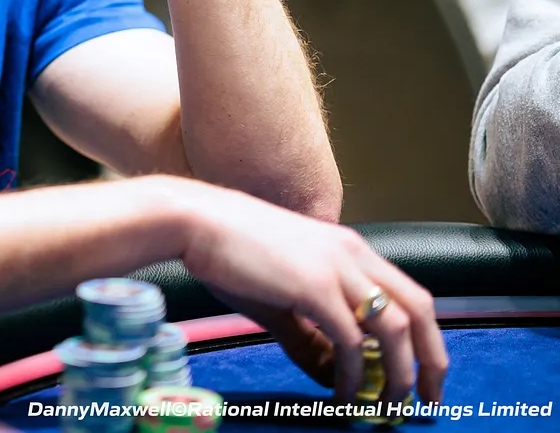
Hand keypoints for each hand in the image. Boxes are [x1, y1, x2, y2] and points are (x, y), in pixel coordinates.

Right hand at [178, 183, 447, 404]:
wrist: (196, 220)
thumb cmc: (230, 250)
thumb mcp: (279, 297)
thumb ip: (309, 339)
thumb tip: (333, 378)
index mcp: (349, 249)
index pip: (410, 294)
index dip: (425, 337)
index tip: (424, 372)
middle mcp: (353, 254)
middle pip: (419, 310)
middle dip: (431, 360)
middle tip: (427, 399)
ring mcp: (337, 269)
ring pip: (395, 329)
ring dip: (399, 374)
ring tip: (387, 406)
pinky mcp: (314, 287)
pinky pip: (351, 341)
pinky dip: (354, 374)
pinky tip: (343, 394)